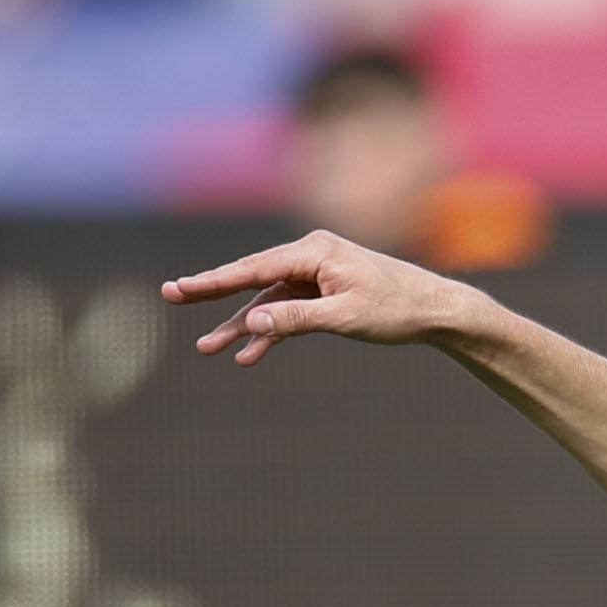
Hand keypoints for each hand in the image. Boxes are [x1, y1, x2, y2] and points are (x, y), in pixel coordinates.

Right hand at [166, 231, 503, 365]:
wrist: (436, 310)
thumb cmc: (397, 309)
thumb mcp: (345, 317)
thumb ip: (296, 319)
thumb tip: (252, 320)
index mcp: (315, 251)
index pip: (253, 267)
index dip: (212, 281)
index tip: (179, 288)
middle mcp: (312, 255)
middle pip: (252, 277)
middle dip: (214, 294)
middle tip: (170, 297)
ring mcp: (316, 272)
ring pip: (267, 299)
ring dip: (242, 324)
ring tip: (209, 349)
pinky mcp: (324, 290)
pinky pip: (287, 310)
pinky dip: (270, 331)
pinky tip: (249, 355)